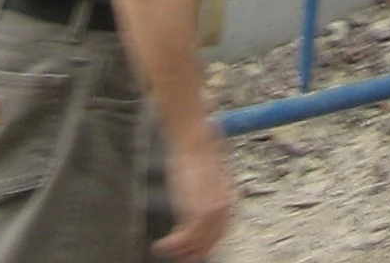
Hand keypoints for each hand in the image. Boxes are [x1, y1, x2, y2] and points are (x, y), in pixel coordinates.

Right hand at [156, 124, 233, 256]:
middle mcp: (223, 208)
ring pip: (196, 244)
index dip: (207, 242)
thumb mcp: (209, 168)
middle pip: (210, 241)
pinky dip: (170, 246)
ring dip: (179, 251)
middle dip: (194, 251)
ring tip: (163, 250)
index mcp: (229, 197)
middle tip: (181, 255)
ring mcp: (211, 212)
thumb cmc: (199, 146)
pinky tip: (160, 245)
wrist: (194, 138)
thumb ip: (210, 186)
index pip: (220, 231)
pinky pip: (184, 240)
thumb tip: (204, 193)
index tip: (195, 246)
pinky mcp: (196, 213)